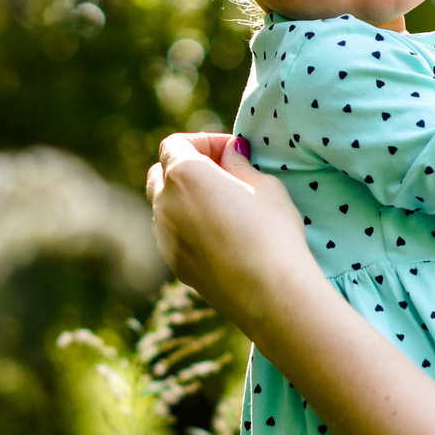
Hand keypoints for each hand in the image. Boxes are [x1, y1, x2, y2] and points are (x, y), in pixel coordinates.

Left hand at [145, 131, 324, 333]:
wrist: (271, 292)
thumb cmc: (273, 231)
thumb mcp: (265, 185)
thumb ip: (239, 164)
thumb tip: (230, 153)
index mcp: (185, 174)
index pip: (175, 143)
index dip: (203, 142)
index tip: (231, 151)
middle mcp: (165, 203)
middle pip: (161, 173)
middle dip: (186, 168)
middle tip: (223, 175)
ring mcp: (165, 237)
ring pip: (164, 206)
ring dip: (185, 199)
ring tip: (222, 207)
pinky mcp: (174, 264)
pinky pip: (173, 234)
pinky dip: (188, 227)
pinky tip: (221, 237)